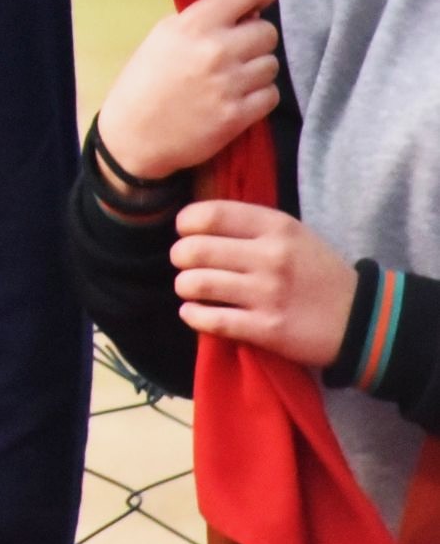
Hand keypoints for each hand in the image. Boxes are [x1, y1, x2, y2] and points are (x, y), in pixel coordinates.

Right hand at [92, 0, 277, 180]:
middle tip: (234, 51)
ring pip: (272, 64)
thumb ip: (202, 20)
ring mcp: (230, 84)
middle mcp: (216, 49)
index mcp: (193, 24)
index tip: (259, 1)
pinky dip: (258, 96)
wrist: (133, 136)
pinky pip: (271, 94)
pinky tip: (235, 98)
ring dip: (256, 70)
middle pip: (268, 32)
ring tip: (231, 78)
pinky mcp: (239, 115)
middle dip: (254, 40)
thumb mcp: (163, 37)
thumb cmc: (143, 82)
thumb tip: (243, 11)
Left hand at [173, 200, 357, 367]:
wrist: (363, 320)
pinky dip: (193, 315)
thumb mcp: (294, 235)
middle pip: (194, 250)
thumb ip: (250, 225)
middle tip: (184, 264)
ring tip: (191, 288)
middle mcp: (271, 257)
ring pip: (196, 284)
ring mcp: (268, 294)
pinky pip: (211, 320)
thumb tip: (195, 223)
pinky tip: (195, 312)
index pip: (209, 215)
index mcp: (277, 227)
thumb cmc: (318, 273)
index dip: (185, 224)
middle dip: (179, 257)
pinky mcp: (267, 329)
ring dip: (184, 287)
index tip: (185, 233)